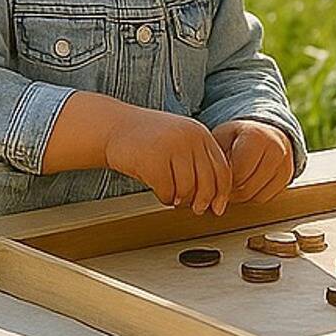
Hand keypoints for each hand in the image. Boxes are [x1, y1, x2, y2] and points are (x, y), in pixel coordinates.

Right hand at [105, 110, 231, 214]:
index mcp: (200, 133)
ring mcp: (171, 147)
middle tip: (195, 209)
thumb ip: (198, 160)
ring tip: (172, 196)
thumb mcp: (180, 141)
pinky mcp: (153, 159)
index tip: (218, 208)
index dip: (222, 193)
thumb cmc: (148, 139)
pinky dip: (164, 198)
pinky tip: (160, 193)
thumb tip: (215, 197)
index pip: (222, 169)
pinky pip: (167, 191)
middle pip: (208, 181)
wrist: (113, 126)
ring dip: (180, 199)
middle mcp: (189, 137)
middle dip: (202, 201)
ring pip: (187, 189)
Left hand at [212, 118, 295, 203]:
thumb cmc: (238, 137)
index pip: (237, 174)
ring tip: (232, 185)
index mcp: (256, 137)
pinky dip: (253, 196)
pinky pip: (266, 198)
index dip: (223, 180)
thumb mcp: (222, 138)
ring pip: (257, 196)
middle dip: (231, 191)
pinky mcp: (288, 176)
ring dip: (241, 196)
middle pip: (247, 188)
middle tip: (222, 186)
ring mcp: (285, 164)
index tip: (216, 177)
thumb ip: (214, 158)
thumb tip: (205, 184)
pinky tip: (246, 185)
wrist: (266, 132)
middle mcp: (275, 149)